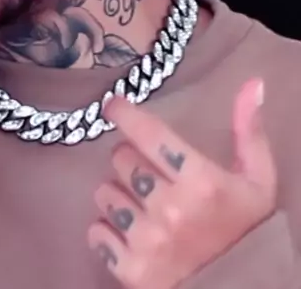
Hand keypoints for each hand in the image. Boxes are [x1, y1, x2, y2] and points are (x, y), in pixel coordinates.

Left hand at [88, 79, 276, 288]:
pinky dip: (107, 230)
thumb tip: (251, 84)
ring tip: (140, 203)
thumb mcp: (257, 180)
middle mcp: (171, 209)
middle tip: (148, 172)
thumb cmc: (244, 230)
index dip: (124, 114)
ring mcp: (148, 241)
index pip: (148, 134)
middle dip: (130, 159)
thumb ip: (248, 130)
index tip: (112, 105)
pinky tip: (129, 232)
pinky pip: (96, 232)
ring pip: (104, 193)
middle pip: (121, 159)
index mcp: (201, 181)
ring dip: (117, 193)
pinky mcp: (131, 269)